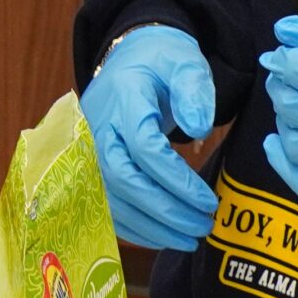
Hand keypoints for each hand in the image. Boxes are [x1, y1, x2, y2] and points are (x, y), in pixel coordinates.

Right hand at [80, 25, 218, 250]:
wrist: (129, 60)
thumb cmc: (161, 63)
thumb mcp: (184, 62)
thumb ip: (194, 90)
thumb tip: (199, 129)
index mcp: (123, 97)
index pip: (143, 146)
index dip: (176, 178)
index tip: (208, 199)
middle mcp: (97, 126)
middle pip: (123, 177)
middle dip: (164, 209)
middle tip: (202, 225)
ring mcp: (89, 148)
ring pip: (112, 197)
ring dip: (151, 225)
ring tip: (190, 237)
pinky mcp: (90, 165)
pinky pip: (106, 204)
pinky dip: (135, 226)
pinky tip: (164, 236)